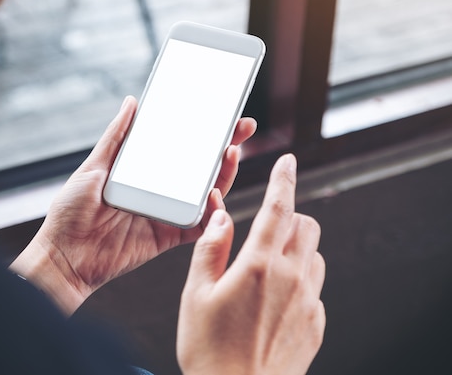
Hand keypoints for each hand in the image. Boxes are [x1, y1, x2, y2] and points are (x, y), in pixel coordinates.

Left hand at [10, 95, 256, 313]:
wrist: (64, 256)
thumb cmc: (71, 210)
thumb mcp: (93, 167)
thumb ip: (116, 137)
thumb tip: (132, 102)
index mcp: (143, 170)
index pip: (179, 146)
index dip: (203, 131)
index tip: (223, 114)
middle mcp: (159, 190)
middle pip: (200, 168)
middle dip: (225, 147)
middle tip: (242, 128)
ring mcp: (166, 213)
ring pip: (207, 194)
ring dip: (224, 175)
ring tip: (230, 156)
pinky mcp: (169, 237)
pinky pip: (199, 226)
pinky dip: (212, 214)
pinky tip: (215, 197)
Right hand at [177, 154, 325, 374]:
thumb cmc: (209, 350)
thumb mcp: (195, 294)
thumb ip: (210, 247)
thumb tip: (221, 215)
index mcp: (259, 266)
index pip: (278, 207)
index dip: (283, 179)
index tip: (287, 161)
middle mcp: (291, 279)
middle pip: (307, 225)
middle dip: (289, 217)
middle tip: (264, 229)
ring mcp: (308, 303)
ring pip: (314, 255)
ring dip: (296, 249)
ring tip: (266, 270)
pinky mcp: (316, 324)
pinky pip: (314, 288)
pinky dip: (299, 281)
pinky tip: (272, 303)